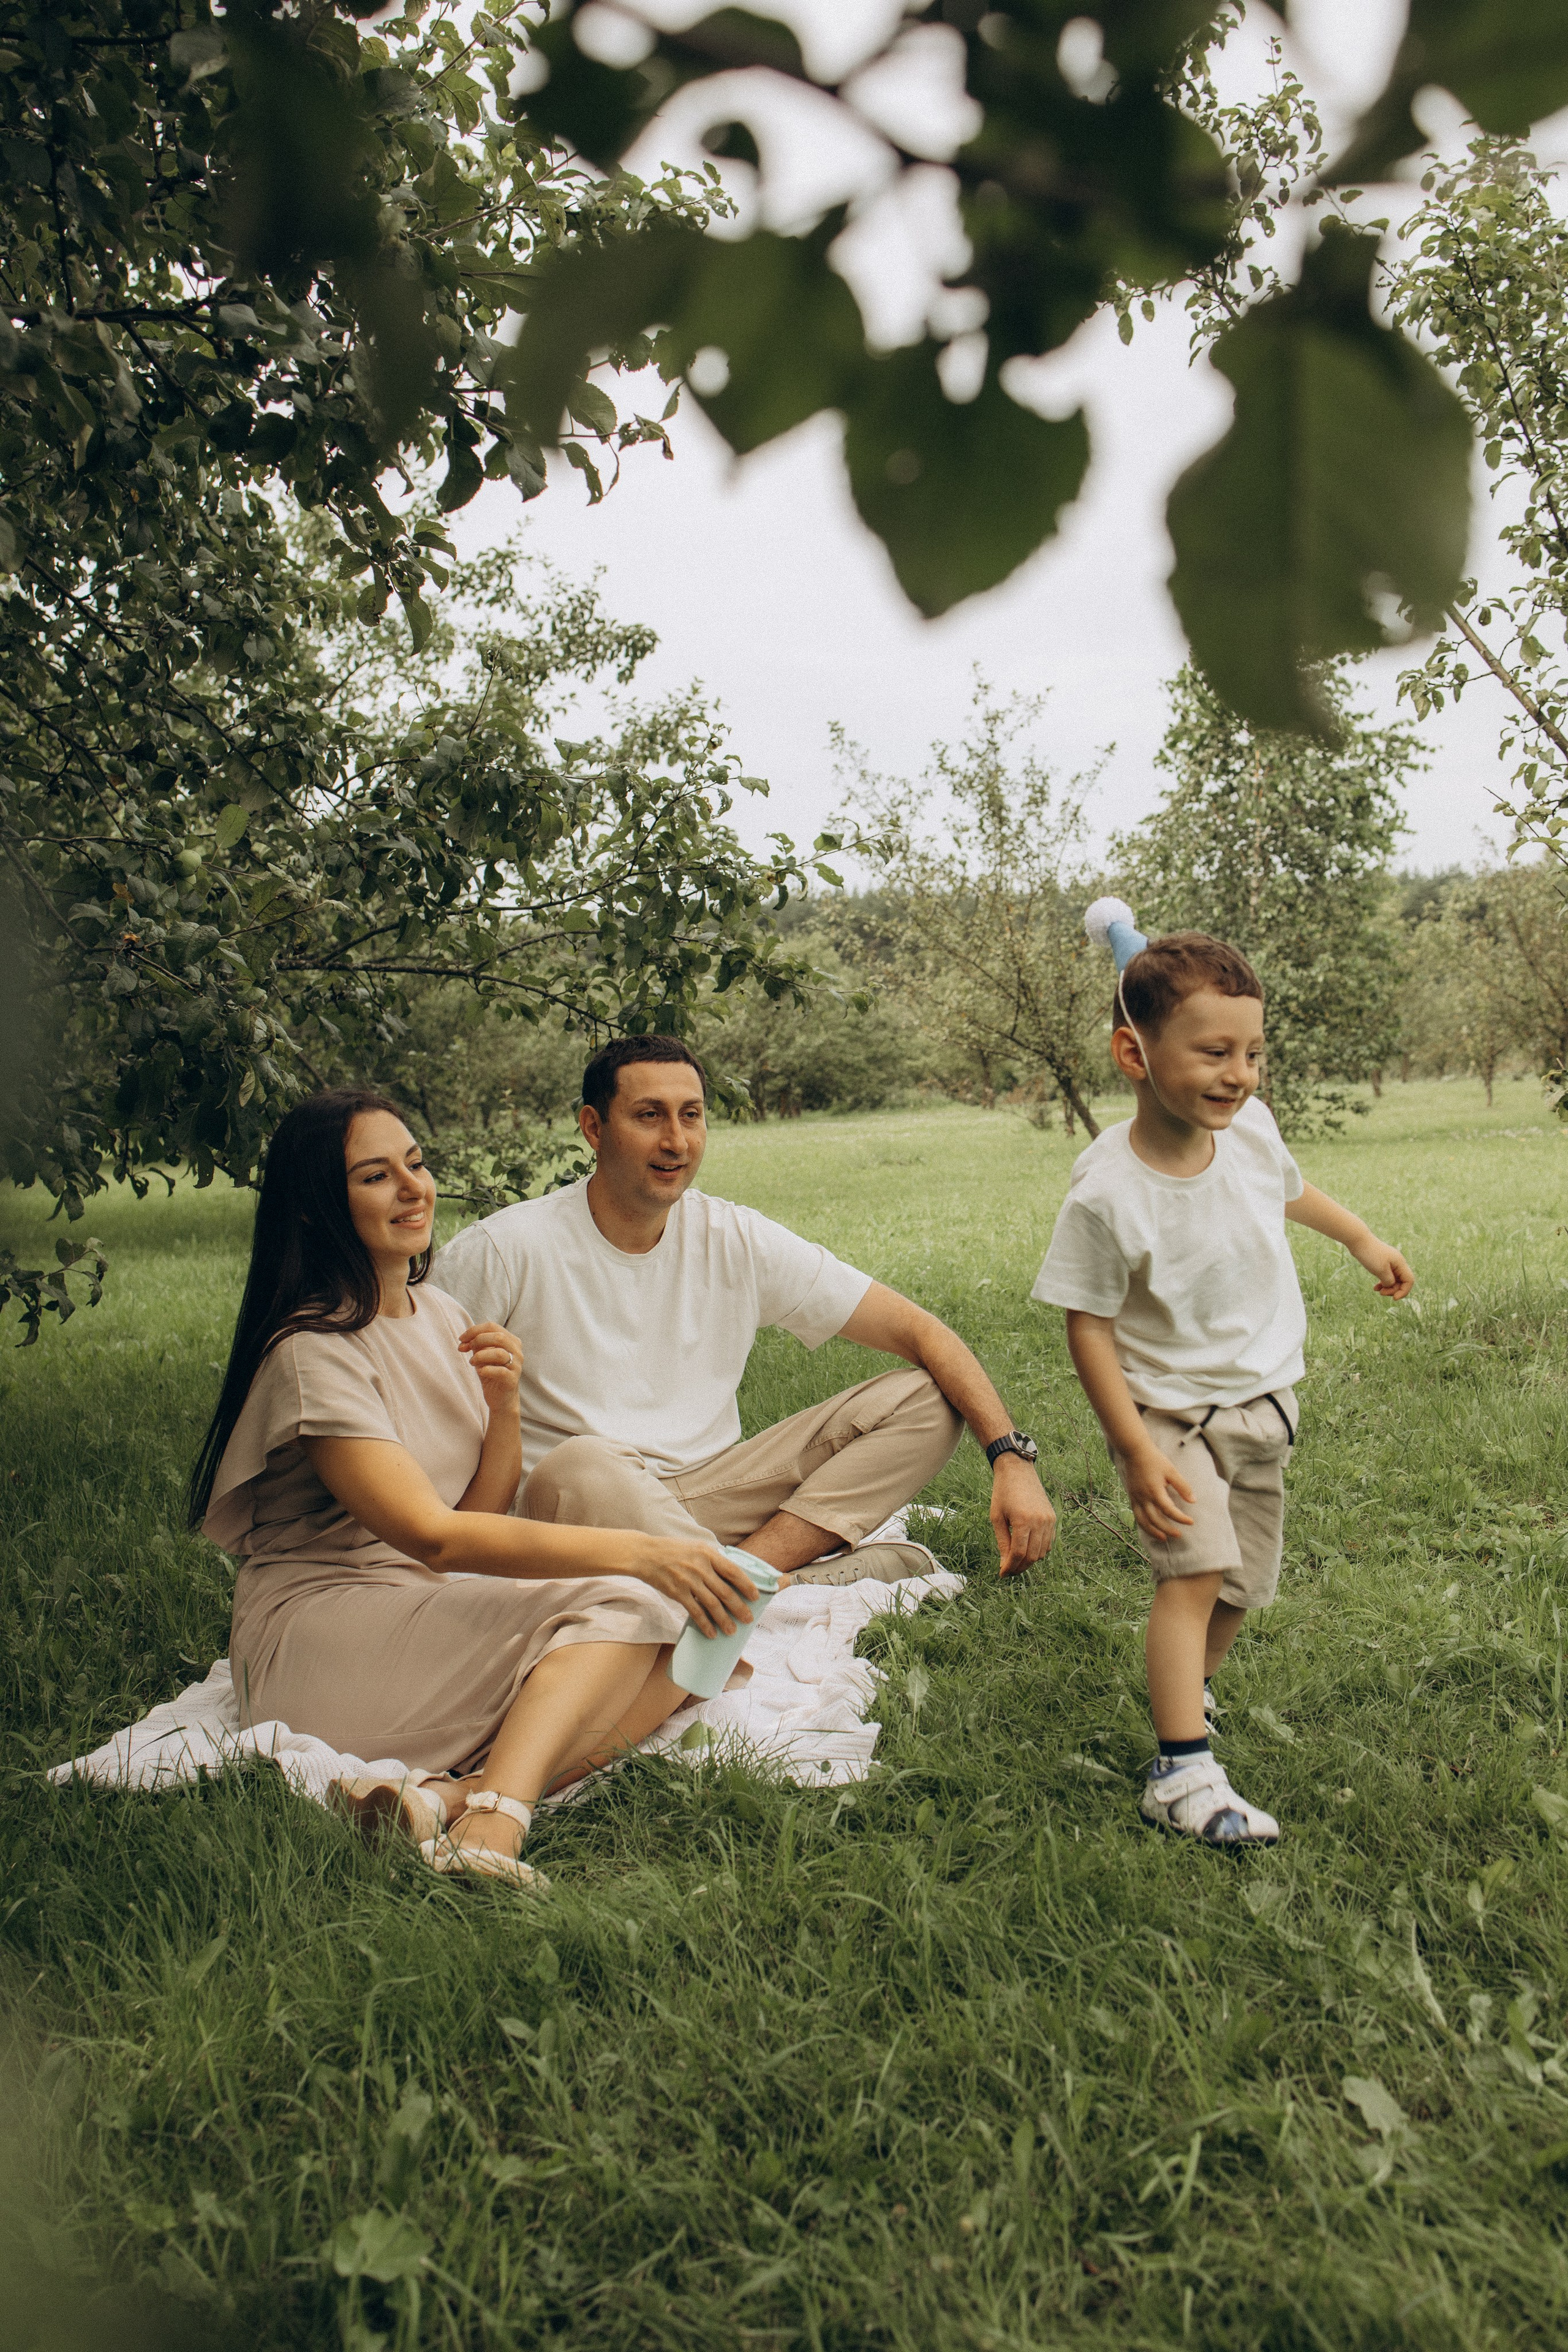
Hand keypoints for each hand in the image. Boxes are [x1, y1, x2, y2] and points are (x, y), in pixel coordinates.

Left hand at [457, 1321, 522, 1413]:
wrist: (501, 1398)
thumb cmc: (491, 1373)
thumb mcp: (482, 1355)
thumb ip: (475, 1344)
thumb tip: (463, 1341)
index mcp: (511, 1341)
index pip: (492, 1326)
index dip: (474, 1330)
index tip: (461, 1339)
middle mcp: (517, 1351)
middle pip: (498, 1336)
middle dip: (477, 1340)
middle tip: (466, 1349)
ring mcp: (516, 1366)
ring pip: (499, 1353)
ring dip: (480, 1355)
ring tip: (472, 1362)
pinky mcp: (512, 1380)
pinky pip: (500, 1372)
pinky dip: (486, 1370)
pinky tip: (480, 1371)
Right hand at [628, 1537, 759, 1637]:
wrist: (645, 1554)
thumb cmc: (673, 1550)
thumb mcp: (696, 1547)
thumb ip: (713, 1559)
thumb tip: (731, 1574)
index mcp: (708, 1553)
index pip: (733, 1571)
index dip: (747, 1585)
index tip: (756, 1596)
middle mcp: (700, 1567)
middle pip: (726, 1592)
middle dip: (740, 1608)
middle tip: (748, 1620)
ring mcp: (689, 1580)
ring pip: (713, 1605)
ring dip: (724, 1620)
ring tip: (732, 1631)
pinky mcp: (677, 1592)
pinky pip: (695, 1612)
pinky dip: (705, 1624)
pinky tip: (712, 1633)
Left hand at [990, 1452, 1056, 1577]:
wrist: (1017, 1471)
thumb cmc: (1002, 1493)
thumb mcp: (996, 1517)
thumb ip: (1002, 1542)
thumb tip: (1004, 1564)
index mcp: (1023, 1521)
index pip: (1019, 1554)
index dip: (1010, 1567)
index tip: (1002, 1574)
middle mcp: (1040, 1522)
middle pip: (1032, 1556)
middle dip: (1020, 1567)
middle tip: (1008, 1571)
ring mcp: (1049, 1520)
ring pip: (1042, 1552)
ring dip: (1030, 1561)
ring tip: (1016, 1562)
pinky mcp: (1053, 1518)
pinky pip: (1049, 1542)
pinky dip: (1039, 1550)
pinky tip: (1027, 1550)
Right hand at [1122, 1442, 1194, 1544]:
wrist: (1135, 1451)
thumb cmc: (1155, 1460)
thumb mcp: (1172, 1471)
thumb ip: (1182, 1486)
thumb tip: (1193, 1501)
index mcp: (1155, 1491)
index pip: (1169, 1510)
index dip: (1180, 1518)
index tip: (1191, 1522)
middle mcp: (1144, 1497)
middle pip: (1155, 1520)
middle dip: (1167, 1529)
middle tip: (1179, 1534)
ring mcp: (1136, 1498)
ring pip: (1143, 1521)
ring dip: (1153, 1532)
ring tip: (1163, 1538)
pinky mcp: (1131, 1497)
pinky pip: (1136, 1515)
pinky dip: (1143, 1525)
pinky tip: (1150, 1528)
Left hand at [1354, 1234, 1413, 1298]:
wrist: (1358, 1241)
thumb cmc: (1370, 1254)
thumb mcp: (1380, 1270)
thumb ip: (1389, 1281)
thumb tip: (1392, 1286)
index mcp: (1400, 1263)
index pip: (1409, 1280)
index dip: (1404, 1291)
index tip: (1394, 1298)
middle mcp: (1397, 1263)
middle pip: (1402, 1281)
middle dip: (1394, 1290)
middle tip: (1382, 1293)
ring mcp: (1390, 1263)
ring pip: (1394, 1279)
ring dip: (1388, 1287)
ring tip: (1378, 1291)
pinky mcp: (1382, 1263)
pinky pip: (1386, 1276)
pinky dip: (1382, 1283)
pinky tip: (1375, 1288)